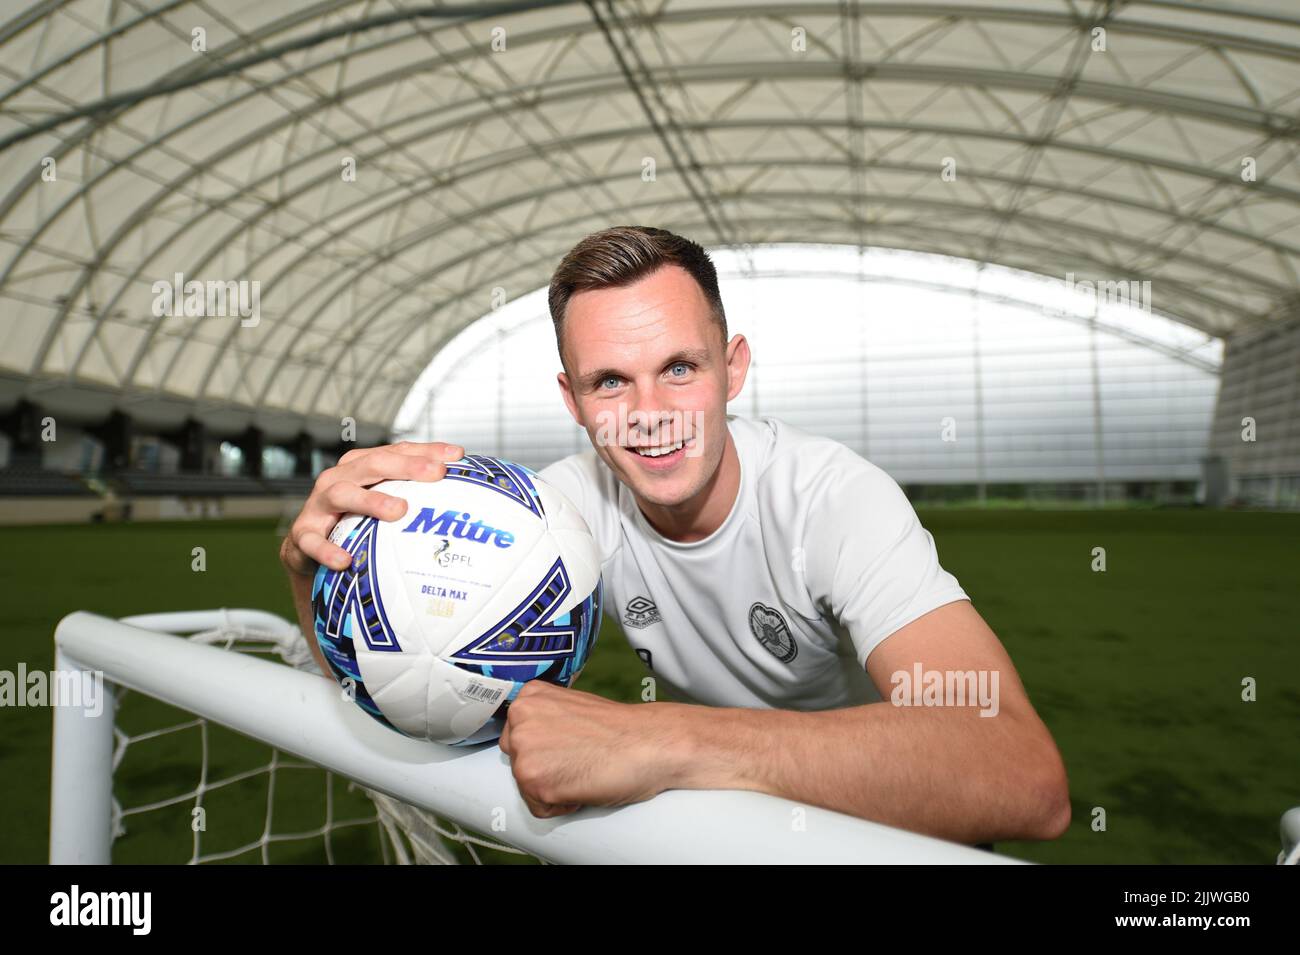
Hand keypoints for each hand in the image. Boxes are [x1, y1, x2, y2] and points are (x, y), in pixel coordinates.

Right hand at [279, 440, 463, 576]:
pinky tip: (345, 560)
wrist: (311, 554)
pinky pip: (313, 542)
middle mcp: (339, 478)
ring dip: (370, 500)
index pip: (397, 452)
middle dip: (405, 466)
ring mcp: (318, 505)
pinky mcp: (302, 534)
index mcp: (362, 467)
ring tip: (398, 511)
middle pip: (373, 465)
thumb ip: (418, 502)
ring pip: (342, 494)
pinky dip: (327, 550)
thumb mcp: (385, 508)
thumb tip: (470, 503)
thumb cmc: (357, 526)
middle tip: (435, 474)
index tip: (457, 456)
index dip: (426, 451)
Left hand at [497, 681, 681, 817]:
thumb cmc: (620, 730)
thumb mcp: (571, 708)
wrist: (648, 743)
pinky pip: (539, 808)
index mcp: (529, 696)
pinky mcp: (533, 779)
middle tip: (578, 759)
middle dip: (545, 767)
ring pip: (526, 786)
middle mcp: (520, 718)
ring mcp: (524, 749)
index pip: (518, 737)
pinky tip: (582, 785)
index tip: (566, 749)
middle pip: (517, 761)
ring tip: (583, 770)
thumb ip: (545, 719)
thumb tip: (535, 742)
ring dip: (554, 787)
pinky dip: (561, 805)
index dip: (546, 750)